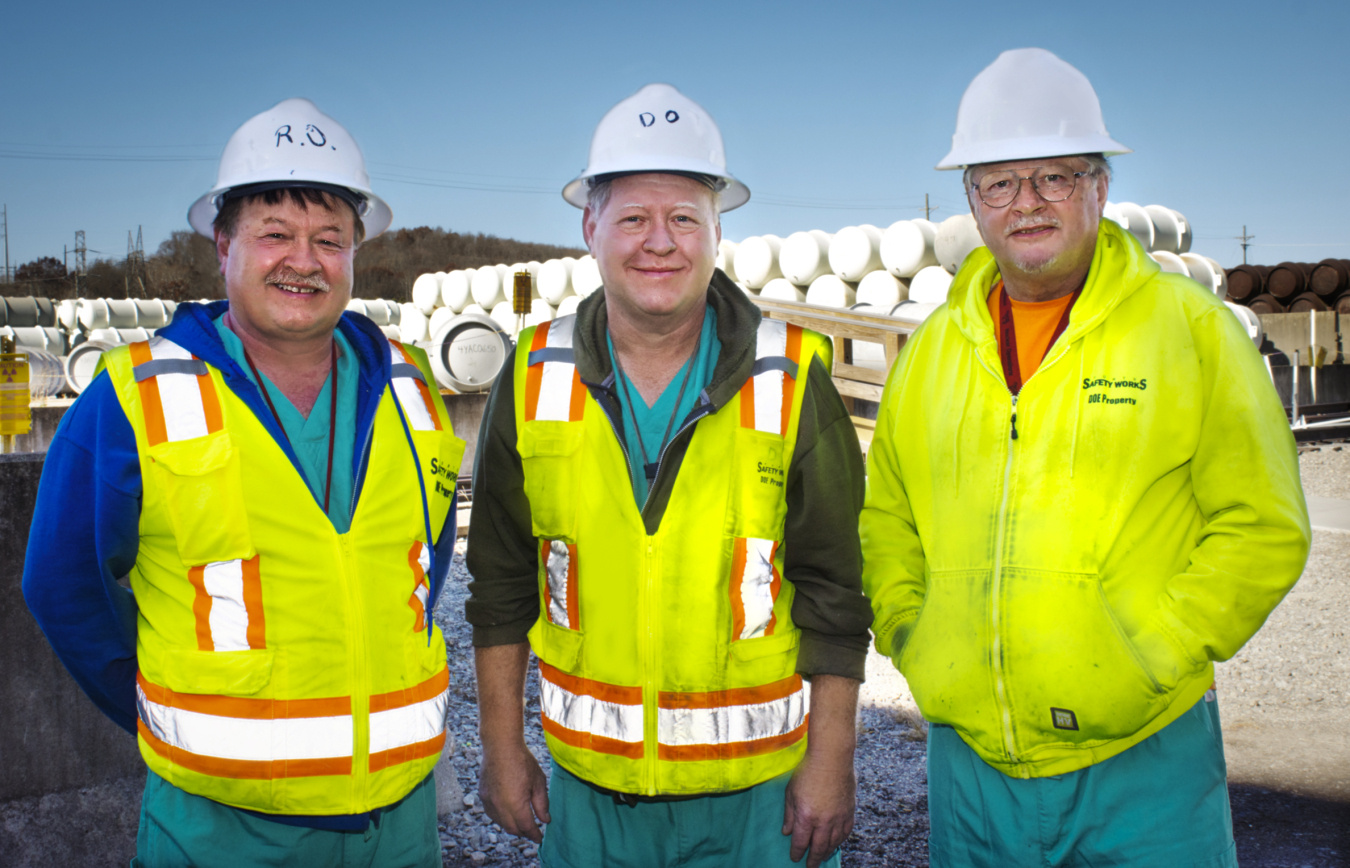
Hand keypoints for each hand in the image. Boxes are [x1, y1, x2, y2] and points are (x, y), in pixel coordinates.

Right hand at [478, 743, 550, 842]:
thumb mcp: (538, 781)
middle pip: (512, 829)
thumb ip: (542, 804)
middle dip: (523, 833)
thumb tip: (545, 820)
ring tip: (521, 824)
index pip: (526, 827)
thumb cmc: (522, 761)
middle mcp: (500, 806)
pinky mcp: (483, 796)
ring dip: (512, 826)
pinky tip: (508, 814)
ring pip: (501, 823)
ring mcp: (489, 801)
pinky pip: (492, 814)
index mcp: (516, 804)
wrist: (501, 746)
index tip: (540, 839)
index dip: (534, 835)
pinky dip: (501, 818)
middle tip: (532, 833)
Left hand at [782, 748, 855, 866]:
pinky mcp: (849, 811)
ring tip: (822, 857)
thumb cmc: (807, 771)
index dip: (797, 852)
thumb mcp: (791, 792)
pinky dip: (841, 840)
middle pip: (818, 847)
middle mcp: (824, 821)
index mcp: (806, 816)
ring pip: (834, 842)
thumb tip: (786, 832)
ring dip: (827, 852)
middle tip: (810, 866)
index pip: (801, 842)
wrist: (832, 758)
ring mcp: (839, 817)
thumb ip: (789, 814)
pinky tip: (837, 842)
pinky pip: (846, 832)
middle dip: (813, 859)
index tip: (795, 858)